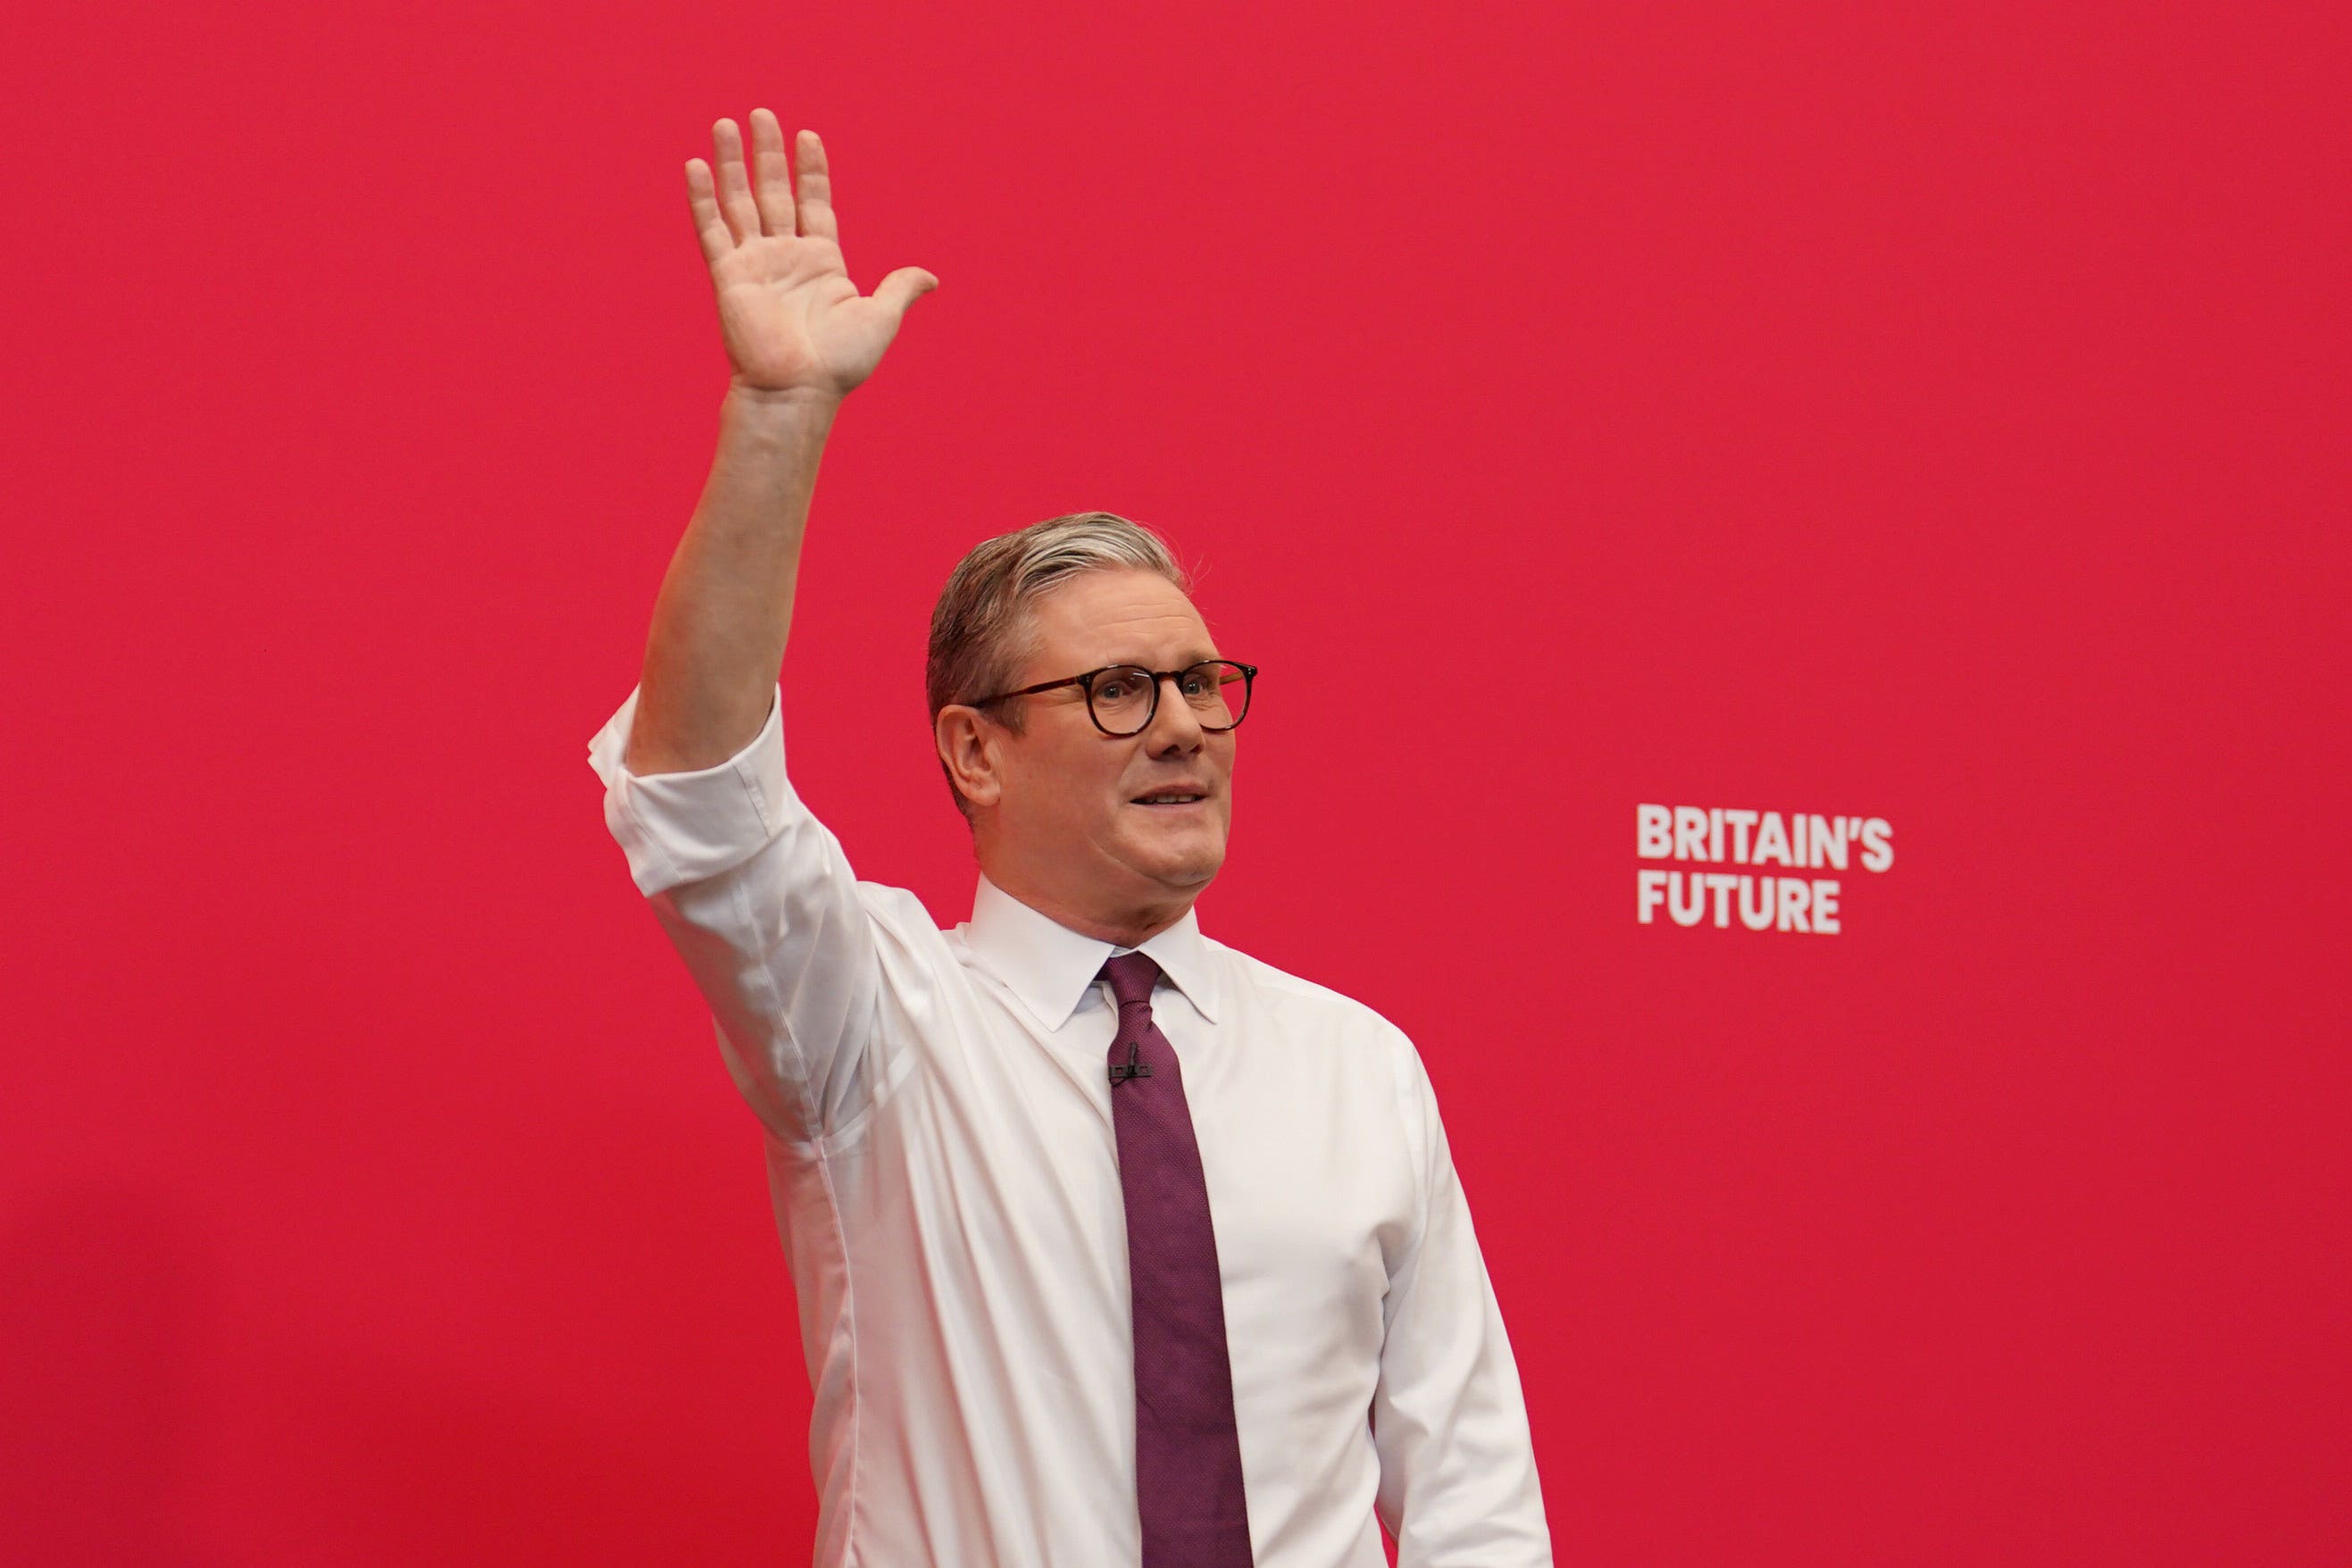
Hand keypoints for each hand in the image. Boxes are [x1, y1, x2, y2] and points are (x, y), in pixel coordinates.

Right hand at [686, 109, 936, 397]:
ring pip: (740, 202)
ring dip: (730, 163)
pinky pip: (713, 230)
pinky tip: (696, 166)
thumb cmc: (840, 362)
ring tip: (725, 124)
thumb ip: (900, 288)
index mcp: (823, 262)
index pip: (815, 202)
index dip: (811, 170)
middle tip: (760, 114)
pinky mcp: (729, 276)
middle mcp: (786, 257)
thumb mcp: (881, 317)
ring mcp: (755, 264)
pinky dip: (703, 198)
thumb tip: (931, 277)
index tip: (808, 136)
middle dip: (767, 153)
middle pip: (773, 192)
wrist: (799, 390)